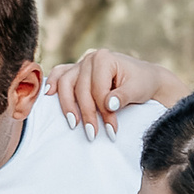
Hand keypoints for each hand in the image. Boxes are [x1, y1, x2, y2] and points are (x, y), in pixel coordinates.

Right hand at [42, 49, 185, 134]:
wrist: (144, 78)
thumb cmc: (142, 83)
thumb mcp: (138, 90)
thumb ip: (123, 96)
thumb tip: (108, 104)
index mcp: (104, 58)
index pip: (97, 89)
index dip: (103, 111)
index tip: (112, 130)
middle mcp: (89, 59)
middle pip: (80, 89)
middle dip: (87, 114)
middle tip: (93, 134)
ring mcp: (80, 64)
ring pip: (66, 84)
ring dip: (67, 105)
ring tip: (73, 124)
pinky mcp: (76, 71)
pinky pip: (59, 75)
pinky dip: (53, 83)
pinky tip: (49, 95)